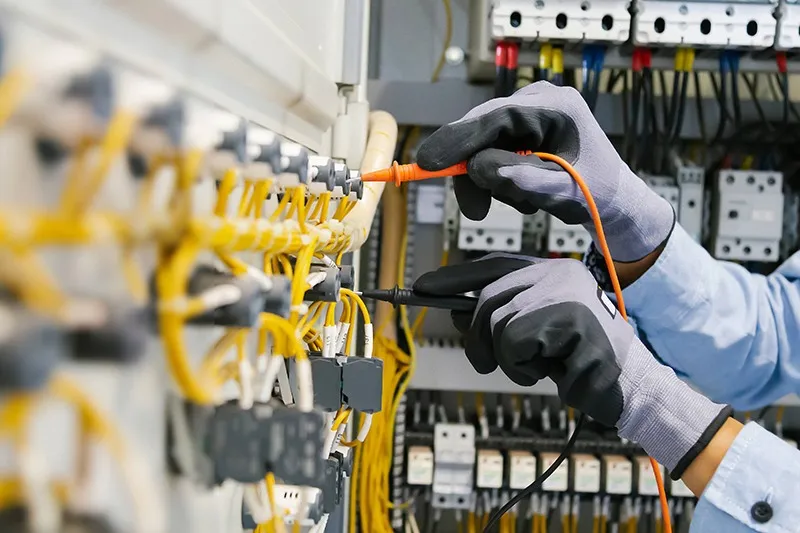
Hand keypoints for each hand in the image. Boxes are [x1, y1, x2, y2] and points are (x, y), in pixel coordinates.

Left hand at [414, 254, 730, 476]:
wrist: (632, 388)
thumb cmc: (579, 362)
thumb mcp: (533, 337)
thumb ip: (500, 319)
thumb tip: (454, 310)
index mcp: (552, 272)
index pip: (494, 265)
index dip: (454, 277)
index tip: (421, 287)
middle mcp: (559, 273)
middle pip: (488, 299)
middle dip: (475, 336)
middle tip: (482, 363)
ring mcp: (566, 294)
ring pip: (497, 322)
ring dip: (504, 359)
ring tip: (535, 368)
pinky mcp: (571, 320)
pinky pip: (514, 342)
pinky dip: (520, 367)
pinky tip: (550, 372)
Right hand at [416, 81, 674, 261]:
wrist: (615, 201)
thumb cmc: (599, 194)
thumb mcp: (565, 191)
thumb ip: (527, 179)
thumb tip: (484, 168)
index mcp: (556, 106)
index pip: (494, 117)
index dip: (458, 140)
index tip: (428, 163)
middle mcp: (538, 101)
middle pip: (481, 129)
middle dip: (474, 172)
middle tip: (476, 211)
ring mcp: (528, 114)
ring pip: (482, 144)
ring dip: (490, 180)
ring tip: (523, 204)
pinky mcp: (521, 130)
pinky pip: (490, 150)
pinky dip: (496, 178)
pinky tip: (522, 194)